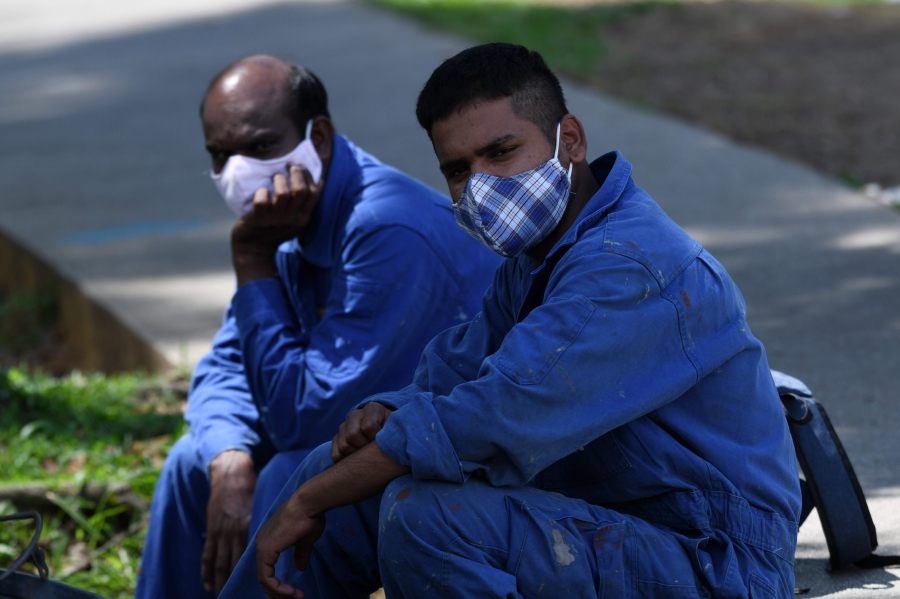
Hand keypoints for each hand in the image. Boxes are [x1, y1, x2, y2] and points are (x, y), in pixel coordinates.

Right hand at [202, 450, 256, 593]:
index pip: (255, 556)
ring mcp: (221, 532)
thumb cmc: (251, 491)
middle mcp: (236, 533)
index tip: (265, 589)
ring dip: (221, 582)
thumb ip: (270, 527)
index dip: (260, 574)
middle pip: (236, 564)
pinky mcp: (211, 529)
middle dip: (238, 583)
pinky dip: (207, 571)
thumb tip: (280, 544)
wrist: (231, 474)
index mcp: (252, 528)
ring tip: (222, 597)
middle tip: (238, 598)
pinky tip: (209, 585)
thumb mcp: (262, 508)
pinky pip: (208, 554)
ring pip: (221, 563)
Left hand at [231, 165, 323, 285]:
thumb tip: (320, 181)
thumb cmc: (275, 229)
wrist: (254, 249)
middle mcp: (291, 219)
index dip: (309, 177)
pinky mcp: (257, 219)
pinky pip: (261, 202)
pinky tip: (262, 191)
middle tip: (288, 166)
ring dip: (279, 179)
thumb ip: (305, 204)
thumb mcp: (295, 220)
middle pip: (300, 190)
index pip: (313, 194)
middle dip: (296, 173)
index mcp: (303, 218)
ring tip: (275, 176)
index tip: (301, 167)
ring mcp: (274, 220)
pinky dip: (261, 192)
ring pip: (283, 194)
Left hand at [255, 443, 408, 597]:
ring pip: (264, 579)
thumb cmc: (310, 516)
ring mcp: (262, 547)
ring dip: (279, 593)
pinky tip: (290, 593)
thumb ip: (300, 553)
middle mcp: (261, 542)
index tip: (290, 594)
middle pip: (264, 575)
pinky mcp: (266, 551)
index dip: (276, 583)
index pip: (267, 567)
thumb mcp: (305, 539)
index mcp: (269, 538)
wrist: (309, 503)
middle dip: (276, 592)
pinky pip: (267, 578)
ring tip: (296, 597)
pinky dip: (277, 588)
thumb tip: (300, 567)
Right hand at [331, 402, 393, 462]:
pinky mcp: (337, 439)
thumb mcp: (396, 430)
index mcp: (372, 409)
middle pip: (352, 435)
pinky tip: (357, 458)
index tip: (383, 441)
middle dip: (364, 447)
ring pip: (343, 446)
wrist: (388, 439)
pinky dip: (346, 461)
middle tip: (374, 450)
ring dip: (356, 455)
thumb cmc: (394, 435)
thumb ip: (393, 432)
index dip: (375, 438)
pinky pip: (336, 454)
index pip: (368, 426)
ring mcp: (344, 426)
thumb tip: (384, 442)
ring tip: (367, 454)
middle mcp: (355, 414)